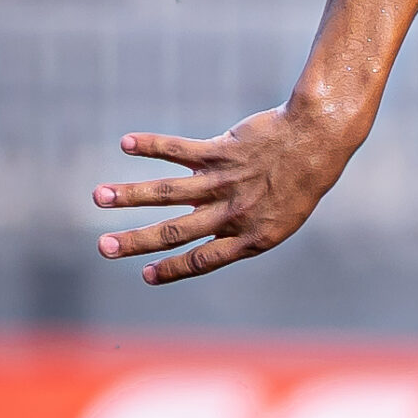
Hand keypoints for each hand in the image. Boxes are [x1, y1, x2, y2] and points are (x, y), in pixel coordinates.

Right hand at [92, 105, 353, 283]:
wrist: (317, 141)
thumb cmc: (297, 182)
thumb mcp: (276, 216)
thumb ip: (234, 224)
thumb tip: (192, 225)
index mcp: (251, 237)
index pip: (204, 260)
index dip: (174, 269)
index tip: (146, 275)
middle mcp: (235, 213)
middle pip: (177, 231)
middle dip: (136, 241)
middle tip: (103, 248)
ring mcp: (227, 182)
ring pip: (170, 191)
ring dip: (130, 194)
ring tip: (99, 196)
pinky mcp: (222, 151)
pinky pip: (180, 149)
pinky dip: (152, 145)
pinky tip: (126, 144)